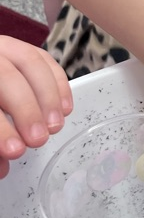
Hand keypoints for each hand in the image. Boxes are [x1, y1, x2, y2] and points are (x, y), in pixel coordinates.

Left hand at [0, 36, 72, 178]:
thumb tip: (2, 167)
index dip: (2, 128)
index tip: (15, 150)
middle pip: (6, 77)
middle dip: (26, 110)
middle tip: (37, 138)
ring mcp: (3, 50)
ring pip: (29, 61)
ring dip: (48, 96)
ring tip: (54, 125)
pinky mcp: (21, 49)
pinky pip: (45, 59)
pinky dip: (59, 83)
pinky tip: (64, 107)